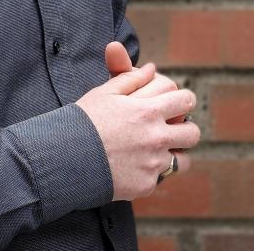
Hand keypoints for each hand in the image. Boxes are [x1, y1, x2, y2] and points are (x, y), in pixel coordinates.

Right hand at [79, 42, 201, 200]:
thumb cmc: (82, 122)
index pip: (185, 100)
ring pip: (183, 160)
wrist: (61, 159)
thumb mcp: (104, 93)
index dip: (180, 101)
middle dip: (183, 129)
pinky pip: (159, 178)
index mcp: (148, 111)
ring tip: (156, 151)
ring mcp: (152, 163)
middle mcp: (156, 137)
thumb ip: (130, 78)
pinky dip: (149, 174)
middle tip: (169, 130)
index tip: (171, 106)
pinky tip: (131, 167)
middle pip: (192, 132)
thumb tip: (151, 68)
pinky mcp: (145, 185)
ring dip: (173, 154)